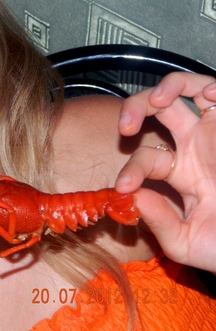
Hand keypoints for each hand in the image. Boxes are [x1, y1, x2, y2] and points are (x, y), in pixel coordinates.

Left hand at [116, 72, 215, 271]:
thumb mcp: (187, 243)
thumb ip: (158, 222)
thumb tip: (133, 197)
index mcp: (180, 172)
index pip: (144, 158)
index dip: (131, 171)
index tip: (123, 187)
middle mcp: (195, 146)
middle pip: (157, 110)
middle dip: (134, 108)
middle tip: (125, 128)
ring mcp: (215, 132)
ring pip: (186, 89)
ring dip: (168, 87)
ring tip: (158, 100)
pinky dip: (210, 87)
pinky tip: (207, 98)